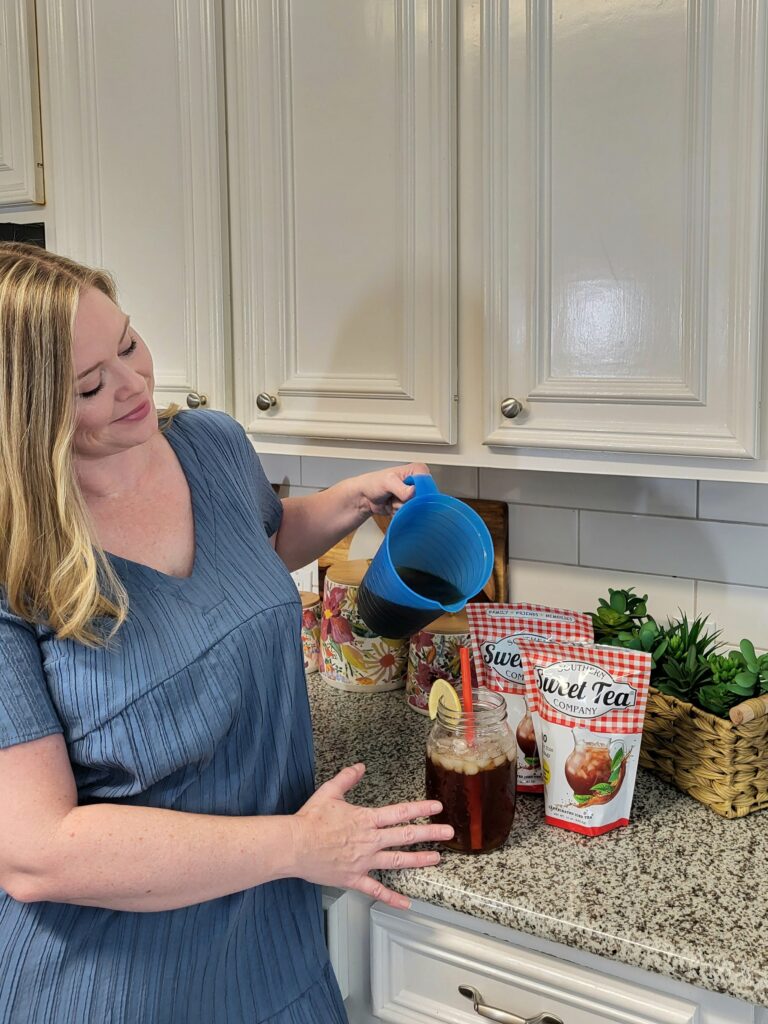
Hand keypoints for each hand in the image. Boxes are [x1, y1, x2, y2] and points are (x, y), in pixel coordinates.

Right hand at [289, 763, 452, 909]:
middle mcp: (370, 840)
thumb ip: (347, 778)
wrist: (294, 845)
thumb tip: (359, 766)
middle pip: (406, 836)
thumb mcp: (329, 792)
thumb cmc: (310, 820)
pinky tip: (406, 903)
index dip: (421, 809)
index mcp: (366, 819)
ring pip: (397, 861)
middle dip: (430, 834)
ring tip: (436, 859)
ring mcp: (364, 861)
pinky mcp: (354, 878)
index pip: (400, 813)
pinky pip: (376, 889)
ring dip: (419, 860)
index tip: (437, 808)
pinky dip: (392, 897)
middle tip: (448, 833)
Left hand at [353, 462, 430, 517]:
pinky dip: (399, 513)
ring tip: (392, 500)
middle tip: (395, 496)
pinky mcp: (409, 505)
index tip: (407, 495)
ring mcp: (414, 495)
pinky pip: (410, 514)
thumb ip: (401, 488)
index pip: (427, 483)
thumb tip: (413, 492)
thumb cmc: (373, 483)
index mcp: (417, 470)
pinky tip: (392, 506)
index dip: (419, 492)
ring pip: (416, 508)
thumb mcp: (387, 482)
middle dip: (407, 502)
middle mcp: (418, 482)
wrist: (365, 496)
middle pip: (423, 498)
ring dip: (401, 508)